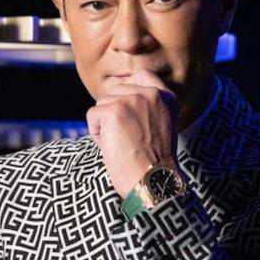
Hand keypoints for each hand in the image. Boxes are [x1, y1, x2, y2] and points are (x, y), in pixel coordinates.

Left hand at [85, 69, 178, 198]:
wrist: (152, 183)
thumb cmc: (153, 164)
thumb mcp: (160, 126)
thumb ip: (146, 107)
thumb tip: (117, 93)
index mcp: (166, 97)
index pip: (141, 76)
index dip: (127, 90)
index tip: (125, 110)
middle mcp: (151, 94)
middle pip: (115, 90)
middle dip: (114, 114)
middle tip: (127, 139)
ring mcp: (132, 100)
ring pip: (102, 104)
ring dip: (104, 126)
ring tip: (121, 145)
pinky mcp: (114, 111)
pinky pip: (92, 116)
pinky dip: (96, 135)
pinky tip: (112, 148)